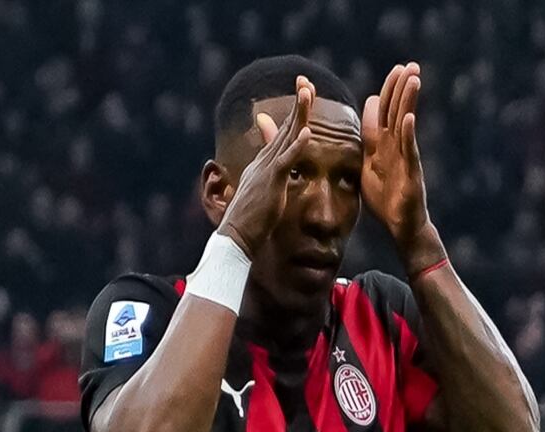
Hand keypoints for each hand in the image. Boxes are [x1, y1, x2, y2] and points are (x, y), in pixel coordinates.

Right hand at [218, 77, 316, 258]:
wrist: (235, 236)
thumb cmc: (249, 221)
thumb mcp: (260, 194)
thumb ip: (266, 178)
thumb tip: (268, 175)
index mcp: (263, 164)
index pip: (281, 134)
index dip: (294, 115)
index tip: (303, 95)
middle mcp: (264, 161)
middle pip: (285, 127)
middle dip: (298, 103)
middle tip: (306, 81)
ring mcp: (266, 169)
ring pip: (286, 136)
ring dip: (298, 114)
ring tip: (308, 93)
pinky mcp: (271, 182)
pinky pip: (286, 161)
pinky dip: (297, 146)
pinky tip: (308, 133)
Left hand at [363, 62, 438, 270]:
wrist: (402, 226)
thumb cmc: (385, 199)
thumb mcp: (365, 169)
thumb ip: (360, 149)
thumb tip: (347, 136)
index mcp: (382, 145)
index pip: (383, 112)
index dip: (385, 93)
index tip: (394, 71)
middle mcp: (395, 147)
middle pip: (396, 110)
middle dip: (401, 87)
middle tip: (409, 64)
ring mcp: (405, 158)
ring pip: (405, 123)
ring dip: (409, 101)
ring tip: (413, 79)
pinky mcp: (411, 173)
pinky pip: (409, 150)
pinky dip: (409, 134)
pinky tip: (409, 117)